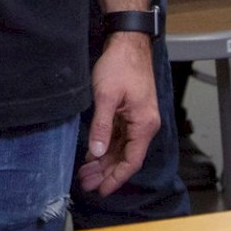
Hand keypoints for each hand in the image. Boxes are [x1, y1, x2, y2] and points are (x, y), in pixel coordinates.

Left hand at [78, 32, 158, 196]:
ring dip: (104, 160)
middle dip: (106, 172)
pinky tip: (92, 154)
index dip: (116, 178)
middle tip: (86, 183)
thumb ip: (101, 127)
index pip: (131, 161)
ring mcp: (137, 118)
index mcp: (144, 124)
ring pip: (121, 147)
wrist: (127, 41)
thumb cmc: (121, 65)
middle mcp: (144, 124)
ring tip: (86, 173)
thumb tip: (96, 153)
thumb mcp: (106, 97)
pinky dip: (106, 146)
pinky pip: (119, 136)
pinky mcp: (130, 111)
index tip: (101, 190)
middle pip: (125, 157)